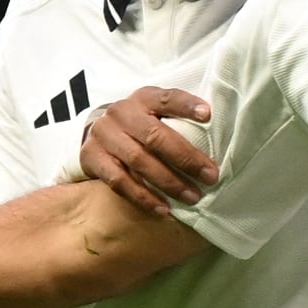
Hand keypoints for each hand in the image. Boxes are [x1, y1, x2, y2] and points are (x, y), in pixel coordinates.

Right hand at [76, 87, 217, 215]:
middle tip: (210, 177)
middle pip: (155, 136)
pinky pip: (119, 181)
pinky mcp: (91, 157)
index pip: (166, 98)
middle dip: (186, 158)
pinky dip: (143, 197)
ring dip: (168, 182)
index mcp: (143, 98)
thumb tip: (216, 136)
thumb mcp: (155, 114)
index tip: (207, 115)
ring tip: (191, 197)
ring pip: (139, 161)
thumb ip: (178, 120)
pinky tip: (163, 209)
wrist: (95, 134)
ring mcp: (104, 135)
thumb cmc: (138, 127)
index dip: (186, 105)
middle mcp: (121, 113)